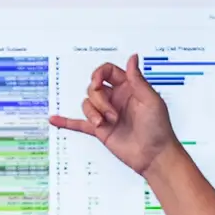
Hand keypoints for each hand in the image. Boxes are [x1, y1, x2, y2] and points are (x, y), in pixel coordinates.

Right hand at [50, 53, 180, 175]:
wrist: (154, 156)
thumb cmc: (158, 128)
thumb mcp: (151, 100)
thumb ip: (137, 79)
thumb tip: (132, 58)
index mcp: (129, 88)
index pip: (107, 72)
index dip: (99, 74)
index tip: (97, 82)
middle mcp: (116, 100)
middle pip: (94, 89)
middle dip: (99, 100)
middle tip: (112, 114)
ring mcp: (107, 115)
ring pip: (87, 104)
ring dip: (93, 113)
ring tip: (105, 123)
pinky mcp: (101, 130)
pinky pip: (80, 124)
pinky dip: (67, 122)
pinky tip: (55, 119)